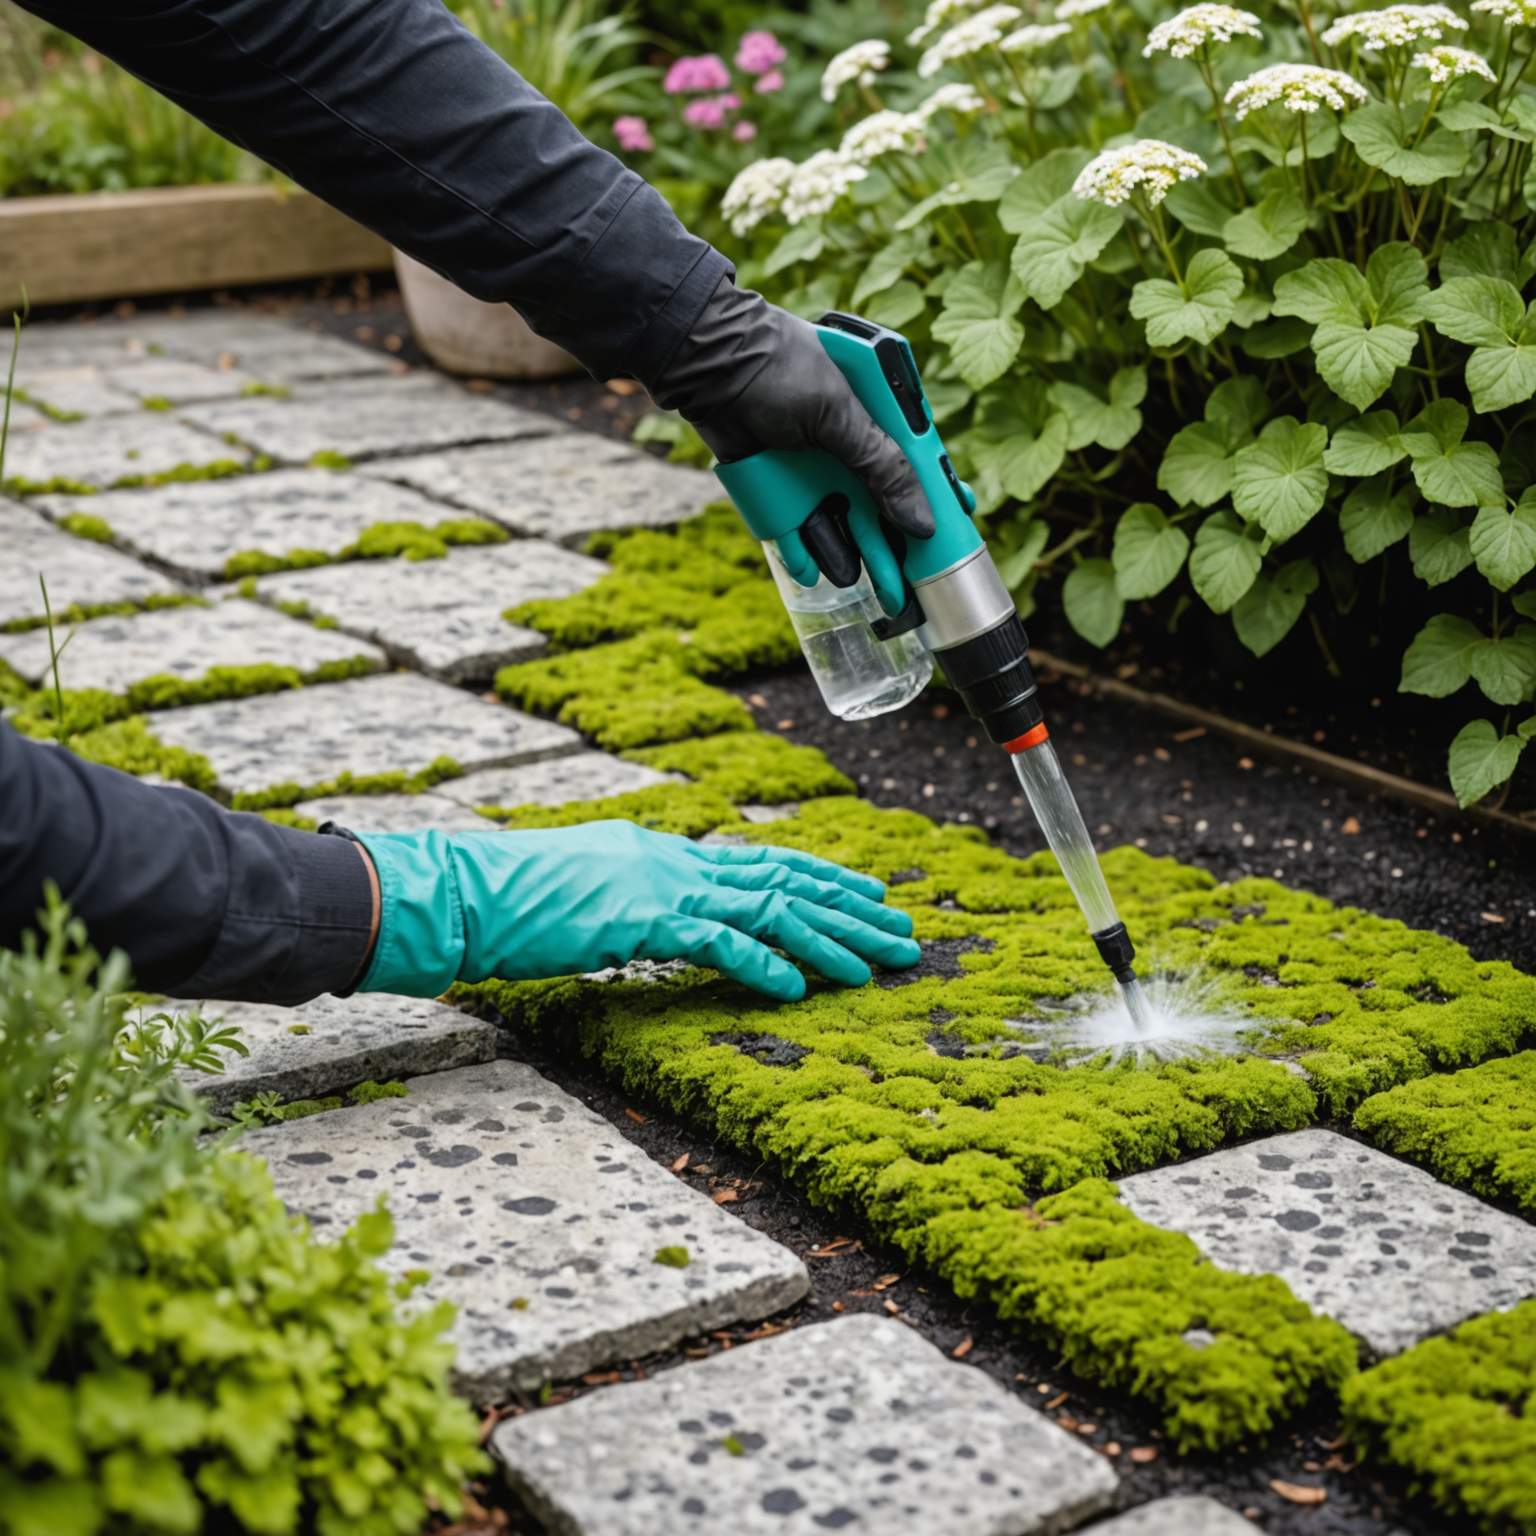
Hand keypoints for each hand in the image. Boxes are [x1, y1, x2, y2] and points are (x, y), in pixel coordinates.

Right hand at [354, 821, 920, 1001]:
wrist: (464, 891)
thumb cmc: (513, 900)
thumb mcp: (590, 891)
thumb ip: (636, 898)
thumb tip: (663, 916)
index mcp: (664, 853)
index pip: (761, 861)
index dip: (821, 876)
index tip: (867, 893)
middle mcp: (674, 861)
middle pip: (782, 880)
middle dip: (849, 908)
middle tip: (902, 932)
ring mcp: (659, 886)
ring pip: (767, 908)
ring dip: (827, 940)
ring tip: (875, 966)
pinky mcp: (638, 919)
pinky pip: (717, 941)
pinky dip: (762, 964)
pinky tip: (796, 989)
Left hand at [653, 278, 934, 571]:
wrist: (708, 361)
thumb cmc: (780, 369)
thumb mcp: (840, 416)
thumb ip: (881, 469)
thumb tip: (922, 523)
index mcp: (873, 419)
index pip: (913, 468)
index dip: (931, 503)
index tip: (948, 537)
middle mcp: (844, 448)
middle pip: (875, 508)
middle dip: (888, 547)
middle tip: (903, 586)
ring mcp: (808, 469)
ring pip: (834, 524)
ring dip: (845, 553)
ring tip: (857, 580)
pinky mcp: (773, 486)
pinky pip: (791, 528)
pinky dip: (801, 552)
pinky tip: (813, 570)